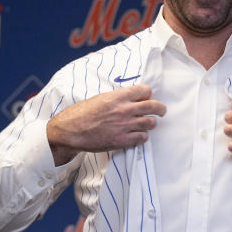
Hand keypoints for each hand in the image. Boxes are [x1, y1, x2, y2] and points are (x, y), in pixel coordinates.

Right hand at [46, 84, 165, 164]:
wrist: (70, 131)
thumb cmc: (81, 113)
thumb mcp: (100, 98)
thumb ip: (117, 98)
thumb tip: (130, 98)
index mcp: (118, 97)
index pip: (144, 90)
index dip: (147, 93)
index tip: (147, 97)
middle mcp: (124, 110)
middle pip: (153, 106)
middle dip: (160, 108)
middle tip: (161, 111)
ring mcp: (125, 126)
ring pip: (150, 123)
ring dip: (151, 123)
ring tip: (148, 124)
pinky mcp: (122, 140)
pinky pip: (143, 137)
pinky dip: (143, 136)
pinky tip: (138, 135)